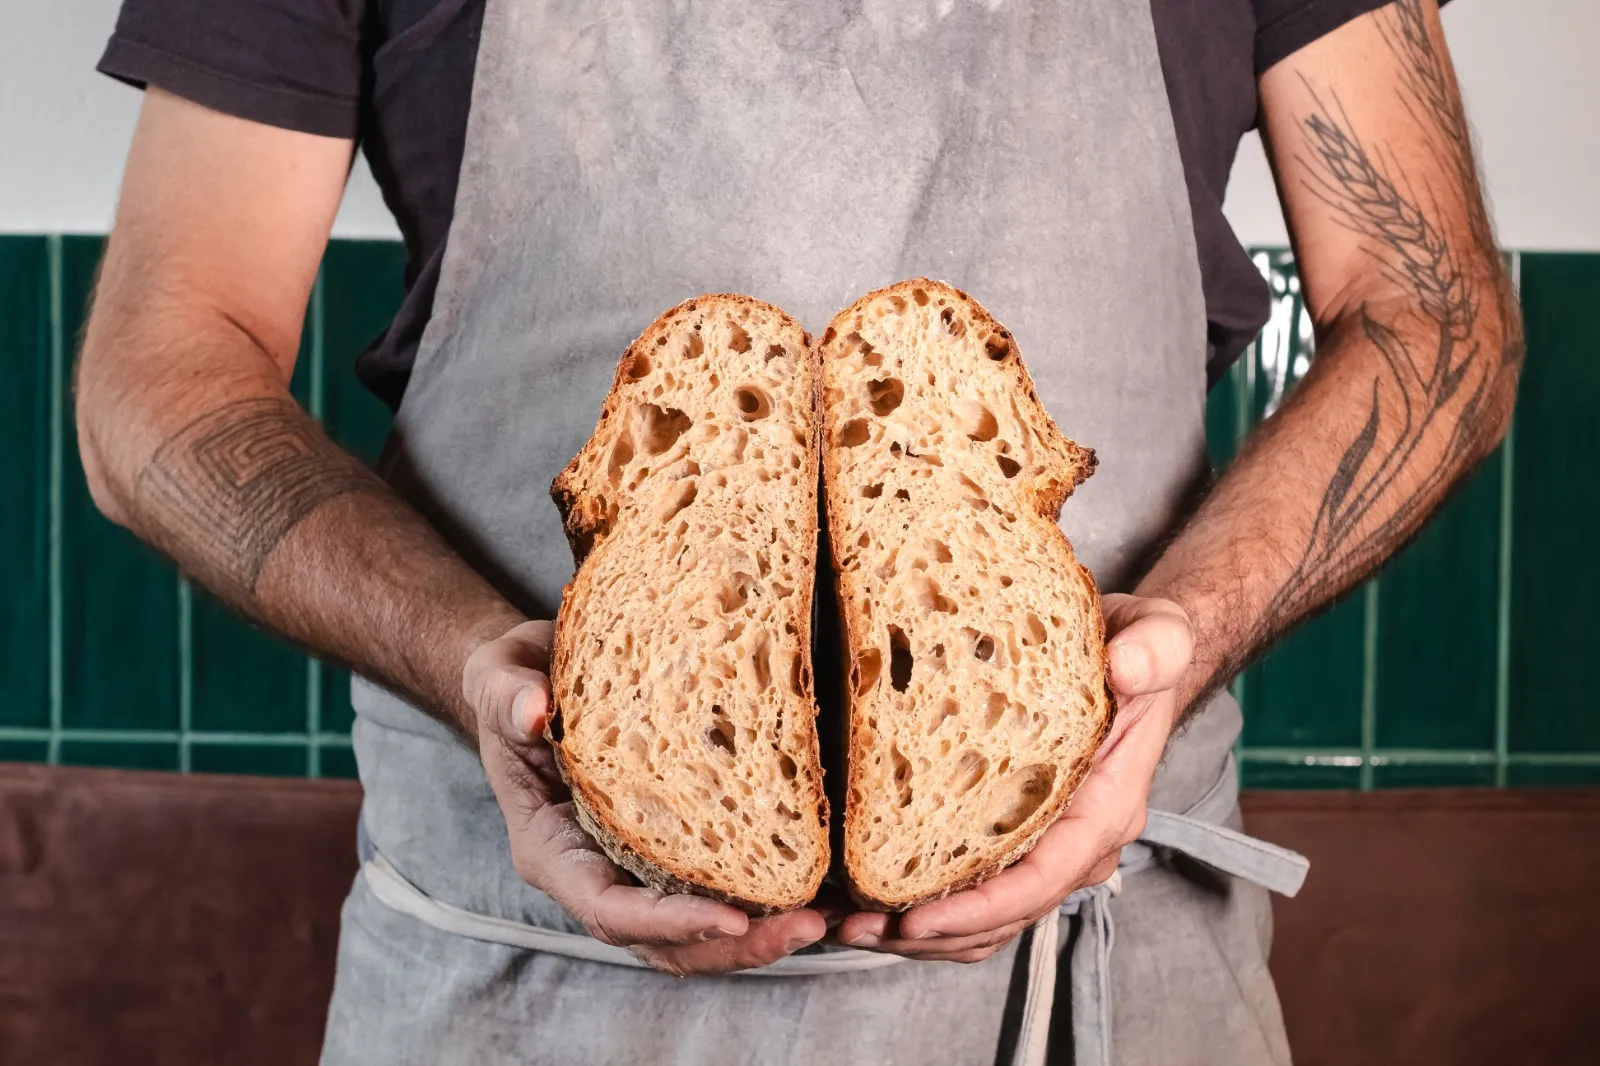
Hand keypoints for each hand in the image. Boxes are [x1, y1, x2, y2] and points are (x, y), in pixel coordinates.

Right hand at [465, 620, 826, 974]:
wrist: (531, 678)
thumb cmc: (512, 682)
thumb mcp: (498, 675)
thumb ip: (507, 694)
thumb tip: (534, 710)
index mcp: (552, 851)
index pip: (610, 910)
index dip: (669, 923)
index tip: (731, 917)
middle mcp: (596, 874)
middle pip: (666, 942)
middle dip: (736, 945)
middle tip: (807, 926)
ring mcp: (636, 867)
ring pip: (698, 930)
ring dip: (763, 934)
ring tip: (827, 918)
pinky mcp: (672, 847)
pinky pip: (719, 886)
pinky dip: (767, 896)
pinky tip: (821, 885)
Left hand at [835, 594, 1193, 961]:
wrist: (1134, 654)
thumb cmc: (1139, 647)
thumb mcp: (1156, 633)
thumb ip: (1153, 647)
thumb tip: (1127, 667)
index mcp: (1107, 804)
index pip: (1045, 876)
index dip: (981, 908)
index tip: (916, 921)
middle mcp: (1080, 840)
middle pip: (1007, 913)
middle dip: (933, 933)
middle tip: (856, 927)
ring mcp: (1052, 844)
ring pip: (989, 916)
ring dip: (922, 932)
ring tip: (849, 923)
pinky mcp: (1023, 834)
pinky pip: (980, 890)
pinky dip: (928, 904)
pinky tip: (870, 896)